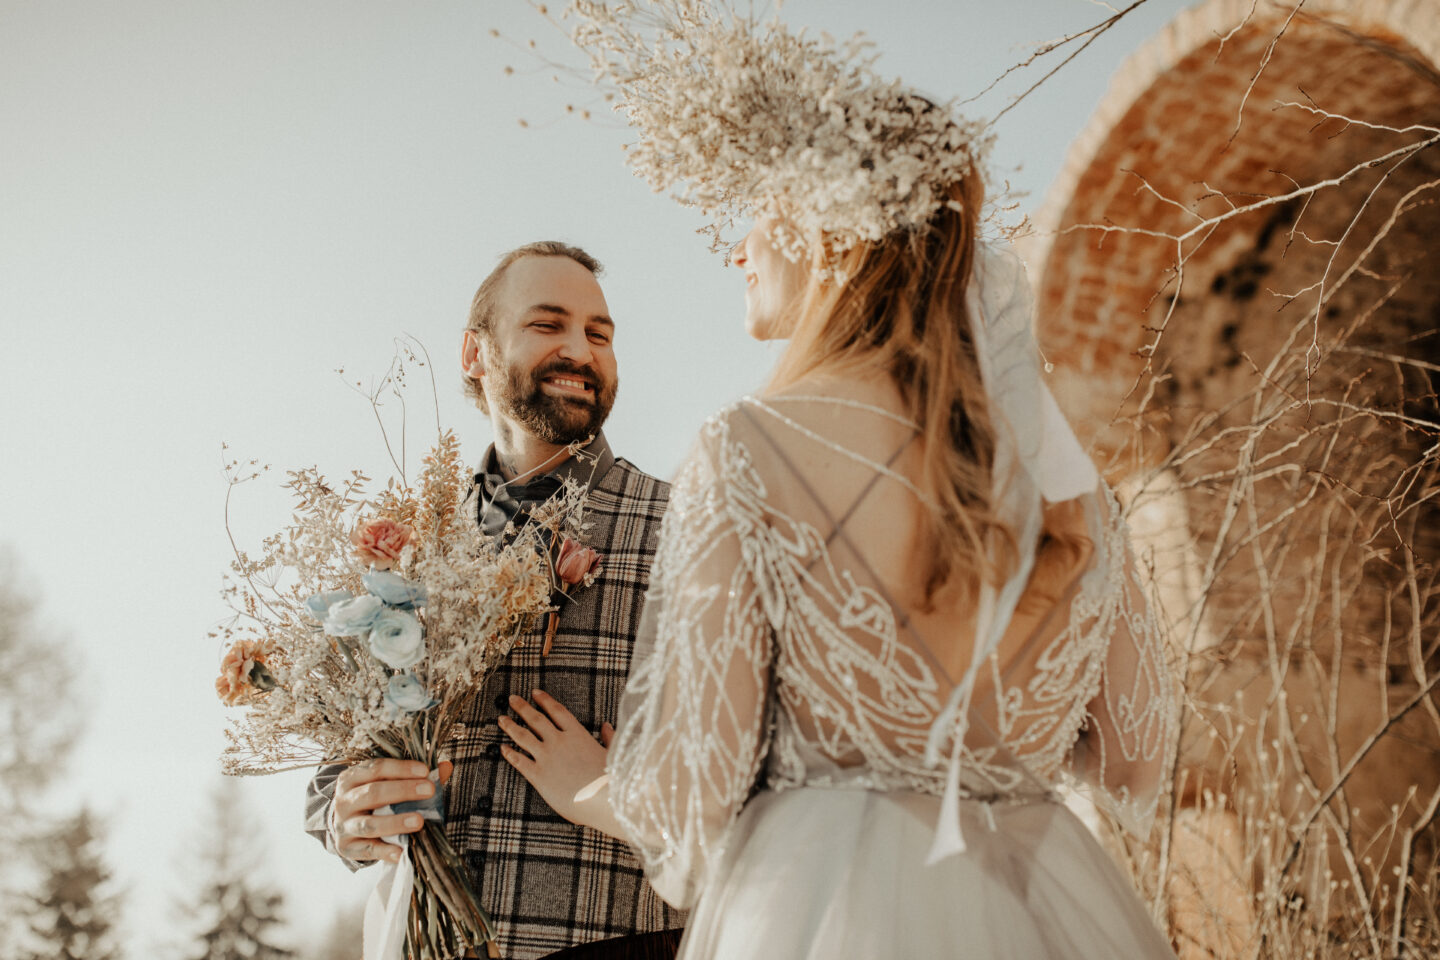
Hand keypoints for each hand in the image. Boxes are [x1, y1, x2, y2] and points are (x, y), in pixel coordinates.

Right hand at [334, 758, 452, 862]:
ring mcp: (344, 826)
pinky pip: (368, 850)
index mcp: (352, 778)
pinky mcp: (347, 848)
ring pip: (369, 824)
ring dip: (395, 822)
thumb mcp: (386, 783)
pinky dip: (385, 852)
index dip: (402, 769)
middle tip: (429, 790)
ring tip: (419, 822)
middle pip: (373, 793)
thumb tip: (446, 768)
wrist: (343, 824)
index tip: (425, 771)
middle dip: (403, 791)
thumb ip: (415, 776)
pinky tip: (402, 852)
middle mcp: (344, 801)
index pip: (376, 769)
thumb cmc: (371, 800)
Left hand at [499, 690, 618, 833]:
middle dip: (522, 707)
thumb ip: (608, 737)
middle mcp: (559, 741)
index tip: (535, 692)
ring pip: (523, 736)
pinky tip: (502, 748)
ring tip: (502, 719)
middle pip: (536, 719)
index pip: (557, 711)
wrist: (601, 800)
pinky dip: (510, 753)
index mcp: (577, 734)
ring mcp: (547, 757)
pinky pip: (519, 761)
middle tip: (511, 699)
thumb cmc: (610, 779)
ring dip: (511, 726)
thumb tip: (607, 726)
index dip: (545, 700)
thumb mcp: (612, 753)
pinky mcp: (538, 776)